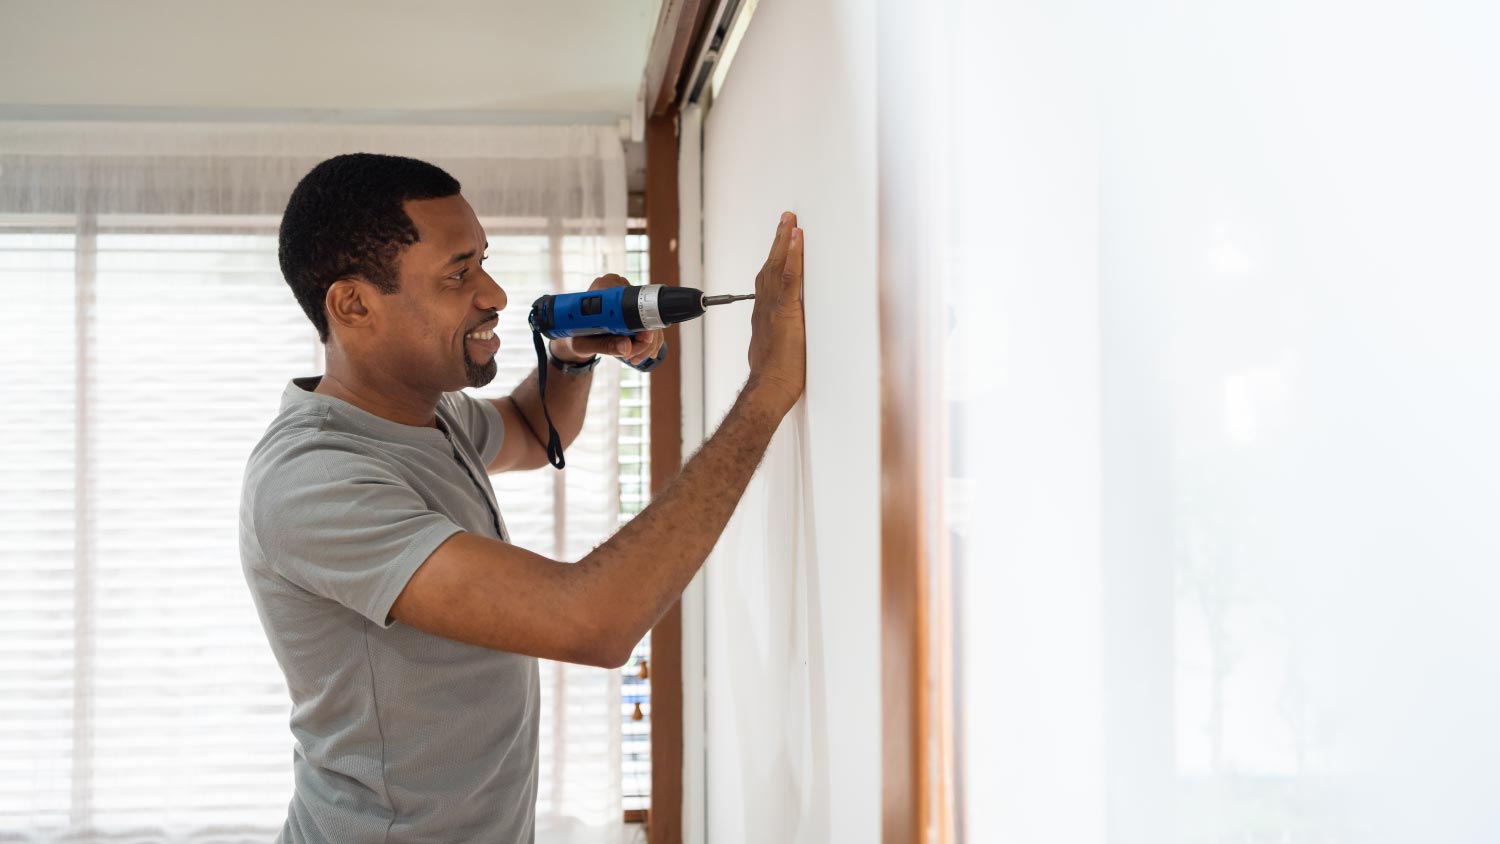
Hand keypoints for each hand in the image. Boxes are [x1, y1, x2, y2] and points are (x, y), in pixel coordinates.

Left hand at [547, 274, 665, 365]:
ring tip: (632, 359)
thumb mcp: (584, 344)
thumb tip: (627, 347)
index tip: (633, 345)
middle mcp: (618, 287)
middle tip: (631, 358)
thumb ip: (604, 346)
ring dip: (648, 345)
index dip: (640, 327)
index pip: (632, 305)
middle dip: (644, 342)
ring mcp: (628, 297)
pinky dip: (649, 343)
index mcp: (603, 288)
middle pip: (645, 315)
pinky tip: (639, 354)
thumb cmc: (574, 337)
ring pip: (652, 323)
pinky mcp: (634, 308)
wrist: (573, 337)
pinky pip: (651, 326)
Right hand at [745, 211, 805, 414]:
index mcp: (764, 315)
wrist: (769, 388)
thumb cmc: (774, 378)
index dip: (775, 260)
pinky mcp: (785, 312)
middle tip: (786, 220)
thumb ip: (781, 337)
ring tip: (790, 222)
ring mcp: (773, 308)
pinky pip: (790, 278)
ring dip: (785, 241)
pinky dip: (792, 256)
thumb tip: (790, 336)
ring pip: (778, 266)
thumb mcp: (777, 352)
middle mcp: (765, 307)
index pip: (768, 281)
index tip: (781, 243)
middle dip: (779, 242)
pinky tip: (797, 239)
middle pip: (770, 267)